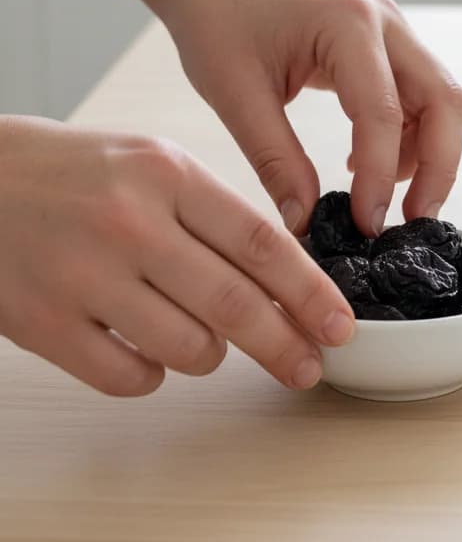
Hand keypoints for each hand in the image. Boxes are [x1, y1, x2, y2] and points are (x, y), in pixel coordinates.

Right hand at [0, 117, 354, 395]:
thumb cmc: (76, 174)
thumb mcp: (153, 165)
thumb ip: (216, 216)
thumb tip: (287, 284)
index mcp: (167, 174)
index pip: (260, 243)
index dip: (310, 292)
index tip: (340, 325)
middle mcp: (129, 222)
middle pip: (234, 303)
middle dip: (285, 344)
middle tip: (309, 368)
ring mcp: (82, 274)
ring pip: (187, 348)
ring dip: (210, 355)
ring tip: (201, 338)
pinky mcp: (42, 323)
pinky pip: (129, 376)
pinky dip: (151, 375)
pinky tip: (145, 351)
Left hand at [152, 0, 461, 237]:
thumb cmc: (217, 24)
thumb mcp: (234, 96)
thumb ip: (275, 162)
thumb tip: (306, 225)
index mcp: (346, 23)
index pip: (383, 112)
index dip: (380, 176)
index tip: (366, 226)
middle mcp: (385, 21)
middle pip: (444, 101)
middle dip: (439, 168)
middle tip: (414, 222)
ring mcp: (393, 32)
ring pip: (442, 102)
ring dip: (430, 157)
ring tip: (387, 202)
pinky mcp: (390, 48)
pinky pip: (421, 100)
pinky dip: (409, 141)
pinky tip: (368, 167)